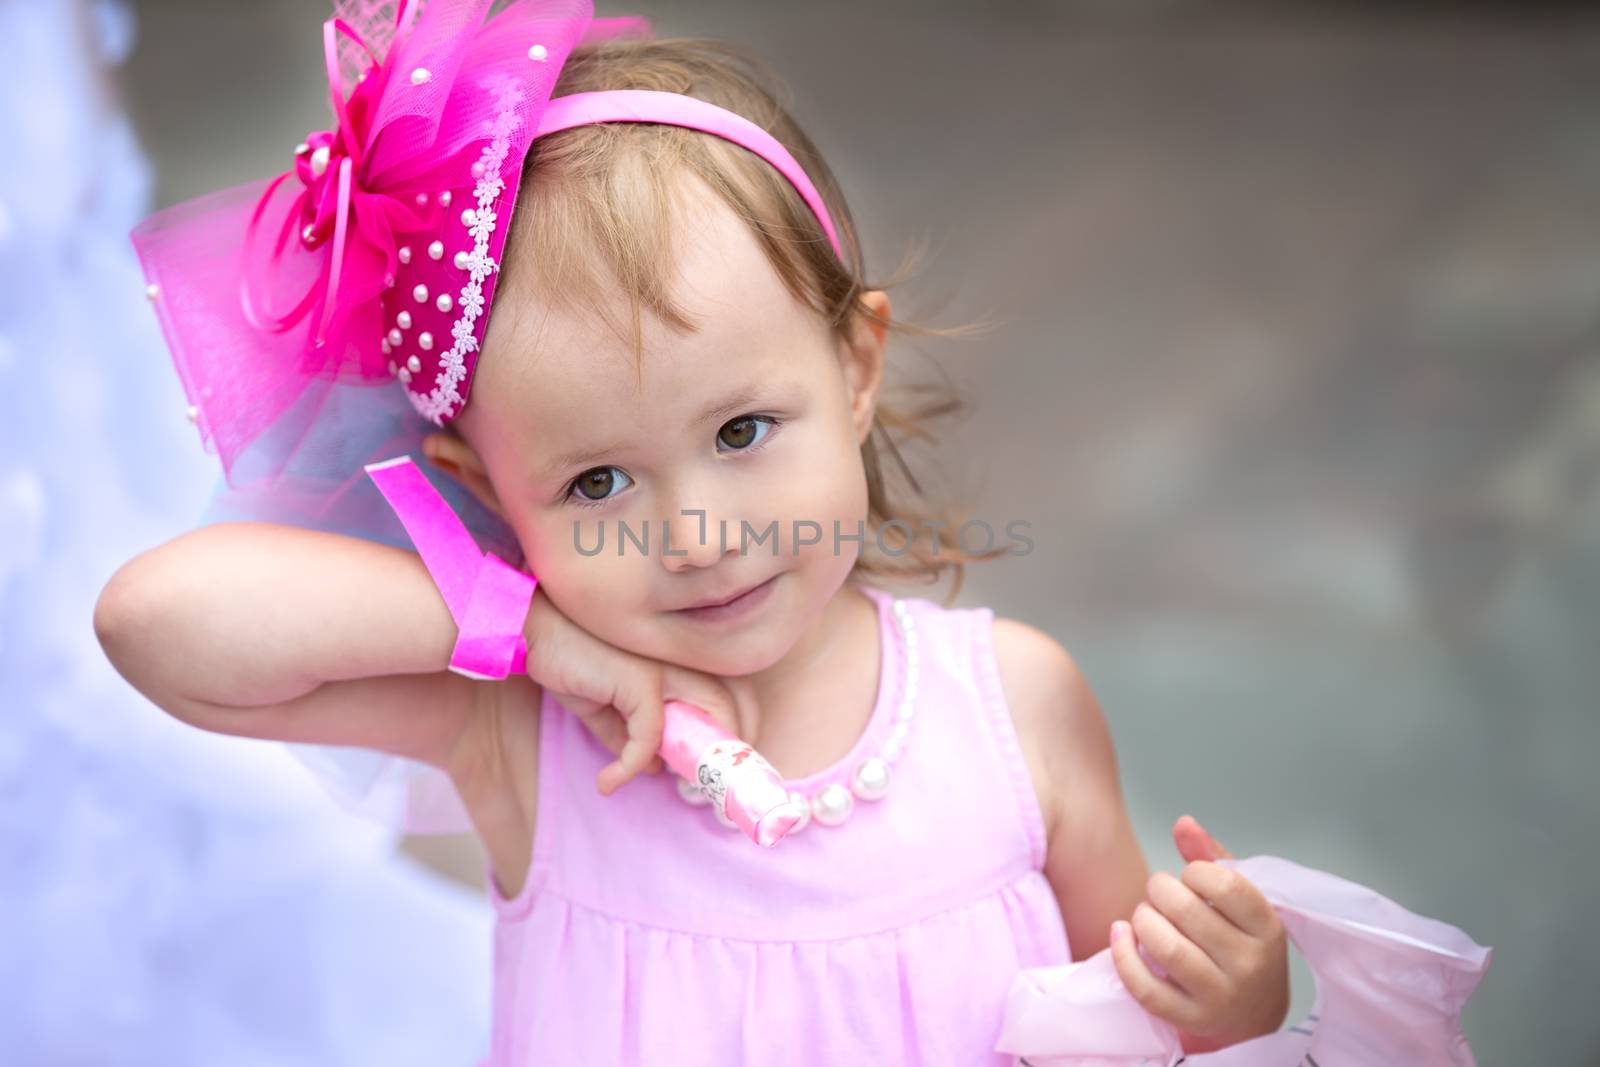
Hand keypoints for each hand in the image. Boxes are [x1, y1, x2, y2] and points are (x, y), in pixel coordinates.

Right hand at [522, 587, 740, 795]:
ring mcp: (664, 669)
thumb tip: (649, 769)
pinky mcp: (641, 682)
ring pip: (708, 718)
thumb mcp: (602, 706)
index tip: (711, 770)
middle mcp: (678, 662)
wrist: (537, 632)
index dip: (727, 734)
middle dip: (725, 750)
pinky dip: (629, 765)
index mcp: (676, 664)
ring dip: (697, 761)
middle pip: (730, 705)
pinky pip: (648, 737)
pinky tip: (608, 780)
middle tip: (703, 787)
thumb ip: (627, 735)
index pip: (724, 697)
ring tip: (683, 790)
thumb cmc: (570, 661)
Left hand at [1108, 815, 1288, 1052]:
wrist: (1252, 1014)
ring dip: (1143, 920)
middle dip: (1159, 890)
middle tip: (1158, 892)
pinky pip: (1146, 988)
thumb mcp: (1240, 901)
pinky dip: (1124, 956)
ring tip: (1145, 914)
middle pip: (1187, 912)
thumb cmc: (1240, 942)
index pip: (1226, 886)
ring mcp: (1220, 996)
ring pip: (1166, 949)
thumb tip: (1183, 822)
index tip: (1189, 876)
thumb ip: (1211, 857)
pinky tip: (1120, 934)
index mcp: (1267, 929)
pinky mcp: (1190, 1018)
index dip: (1195, 871)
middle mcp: (1249, 965)